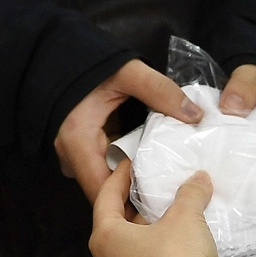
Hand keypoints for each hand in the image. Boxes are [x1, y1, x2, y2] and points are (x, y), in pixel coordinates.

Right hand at [56, 59, 202, 200]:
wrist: (60, 56)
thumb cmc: (89, 64)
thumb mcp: (127, 73)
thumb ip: (160, 91)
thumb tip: (195, 116)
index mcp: (77, 142)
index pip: (103, 191)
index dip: (132, 200)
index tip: (165, 200)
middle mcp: (70, 157)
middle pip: (105, 191)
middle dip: (136, 195)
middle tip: (171, 195)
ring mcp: (73, 155)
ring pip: (104, 182)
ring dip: (130, 184)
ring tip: (165, 185)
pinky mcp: (81, 150)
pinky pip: (103, 168)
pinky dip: (124, 170)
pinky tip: (149, 167)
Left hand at [90, 162, 231, 256]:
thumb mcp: (185, 220)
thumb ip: (191, 195)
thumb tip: (198, 180)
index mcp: (107, 237)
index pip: (106, 196)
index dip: (120, 176)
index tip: (131, 162)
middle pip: (123, 219)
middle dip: (142, 199)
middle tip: (160, 179)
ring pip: (142, 241)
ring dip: (161, 223)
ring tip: (182, 202)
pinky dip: (172, 244)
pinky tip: (194, 233)